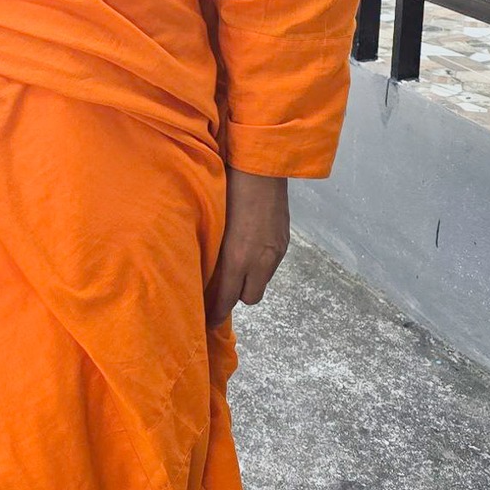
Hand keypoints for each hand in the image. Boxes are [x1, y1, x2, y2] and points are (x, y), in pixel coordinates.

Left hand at [205, 168, 289, 328]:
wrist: (261, 166)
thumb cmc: (227, 189)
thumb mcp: (213, 223)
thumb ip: (211, 250)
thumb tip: (204, 269)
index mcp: (238, 257)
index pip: (227, 298)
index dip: (217, 313)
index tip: (208, 322)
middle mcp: (261, 259)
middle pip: (250, 298)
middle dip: (235, 297)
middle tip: (220, 286)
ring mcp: (276, 251)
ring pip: (263, 281)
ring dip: (249, 279)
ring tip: (235, 265)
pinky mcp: (285, 240)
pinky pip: (271, 264)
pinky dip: (260, 263)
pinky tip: (250, 248)